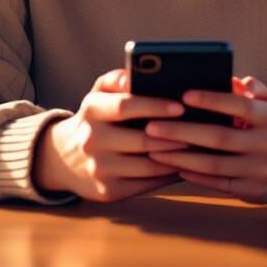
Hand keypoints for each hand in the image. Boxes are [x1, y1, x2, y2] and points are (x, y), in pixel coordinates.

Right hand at [33, 69, 186, 201]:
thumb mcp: (100, 93)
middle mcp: (92, 140)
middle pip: (141, 140)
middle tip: (201, 130)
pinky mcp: (107, 191)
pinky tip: (184, 165)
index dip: (154, 106)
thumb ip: (118, 79)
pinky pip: (146, 185)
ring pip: (148, 166)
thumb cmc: (97, 117)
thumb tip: (138, 75)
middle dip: (174, 136)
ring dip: (176, 158)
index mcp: (92, 109)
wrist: (65, 158)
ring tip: (199, 148)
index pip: (125, 106)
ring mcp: (99, 169)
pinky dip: (168, 175)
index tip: (181, 106)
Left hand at [144, 75, 266, 203]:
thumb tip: (229, 79)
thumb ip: (251, 89)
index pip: (239, 105)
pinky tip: (174, 166)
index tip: (183, 94)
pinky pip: (218, 183)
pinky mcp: (253, 192)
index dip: (211, 100)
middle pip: (220, 137)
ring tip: (155, 149)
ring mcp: (262, 171)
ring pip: (215, 164)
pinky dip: (195, 175)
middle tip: (152, 126)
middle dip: (183, 132)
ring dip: (181, 157)